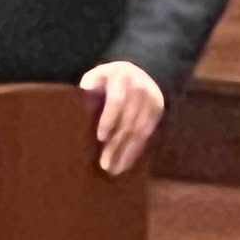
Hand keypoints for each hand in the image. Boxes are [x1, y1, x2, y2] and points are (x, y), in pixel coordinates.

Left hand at [79, 60, 164, 175]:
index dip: (109, 119)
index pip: (116, 100)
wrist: (136, 70)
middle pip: (128, 120)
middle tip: (105, 165)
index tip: (100, 138)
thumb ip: (89, 89)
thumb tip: (82, 106)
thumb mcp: (96, 77)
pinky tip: (126, 162)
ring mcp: (151, 97)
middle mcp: (139, 85)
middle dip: (116, 144)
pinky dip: (136, 150)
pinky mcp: (157, 109)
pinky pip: (147, 134)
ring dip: (127, 152)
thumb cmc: (106, 80)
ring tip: (114, 169)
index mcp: (120, 76)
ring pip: (139, 130)